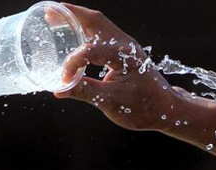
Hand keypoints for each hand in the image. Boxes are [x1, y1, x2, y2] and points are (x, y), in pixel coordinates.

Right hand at [53, 4, 176, 131]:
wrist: (167, 109)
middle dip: (70, 15)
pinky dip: (86, 29)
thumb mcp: (112, 102)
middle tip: (48, 14)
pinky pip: (103, 33)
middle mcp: (126, 45)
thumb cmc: (144, 107)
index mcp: (123, 56)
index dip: (72, 64)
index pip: (89, 51)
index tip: (63, 80)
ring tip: (55, 18)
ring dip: (78, 19)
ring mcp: (127, 46)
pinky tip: (74, 34)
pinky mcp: (126, 51)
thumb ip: (85, 92)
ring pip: (99, 23)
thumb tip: (59, 90)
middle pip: (94, 20)